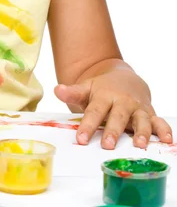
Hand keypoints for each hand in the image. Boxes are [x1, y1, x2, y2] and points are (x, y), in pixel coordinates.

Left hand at [54, 68, 172, 148]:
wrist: (123, 76)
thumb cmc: (102, 88)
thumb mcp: (87, 88)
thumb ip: (73, 92)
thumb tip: (57, 90)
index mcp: (105, 96)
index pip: (94, 111)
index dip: (87, 126)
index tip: (81, 139)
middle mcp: (123, 102)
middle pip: (118, 117)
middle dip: (113, 131)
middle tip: (107, 145)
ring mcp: (138, 108)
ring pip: (141, 120)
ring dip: (141, 132)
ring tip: (139, 145)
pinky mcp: (150, 114)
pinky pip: (159, 121)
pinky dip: (164, 130)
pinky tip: (166, 140)